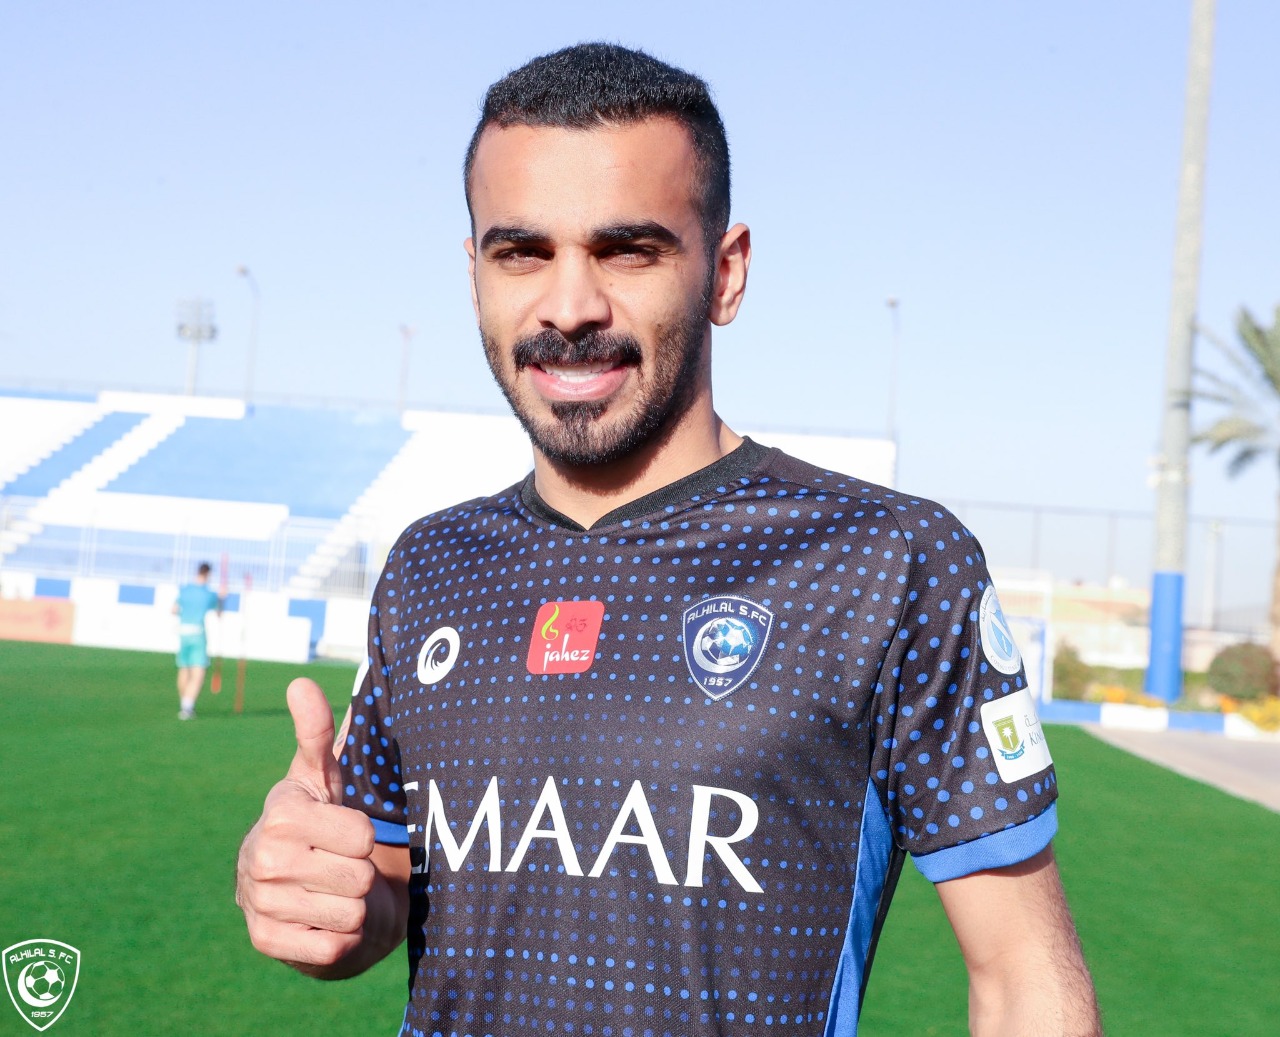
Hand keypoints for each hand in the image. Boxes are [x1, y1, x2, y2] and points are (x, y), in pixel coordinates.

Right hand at [236, 678, 376, 972]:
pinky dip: (340, 939)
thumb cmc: (320, 820)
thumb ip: (316, 731)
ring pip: (349, 914)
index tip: (347, 831)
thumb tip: (300, 682)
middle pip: (358, 877)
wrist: (298, 887)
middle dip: (362, 875)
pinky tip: (322, 918)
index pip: (361, 835)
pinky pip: (331, 949)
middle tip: (342, 864)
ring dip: (354, 907)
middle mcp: (262, 857)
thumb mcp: (324, 774)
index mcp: (281, 811)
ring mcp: (259, 902)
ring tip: (333, 890)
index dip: (365, 836)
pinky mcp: (265, 942)